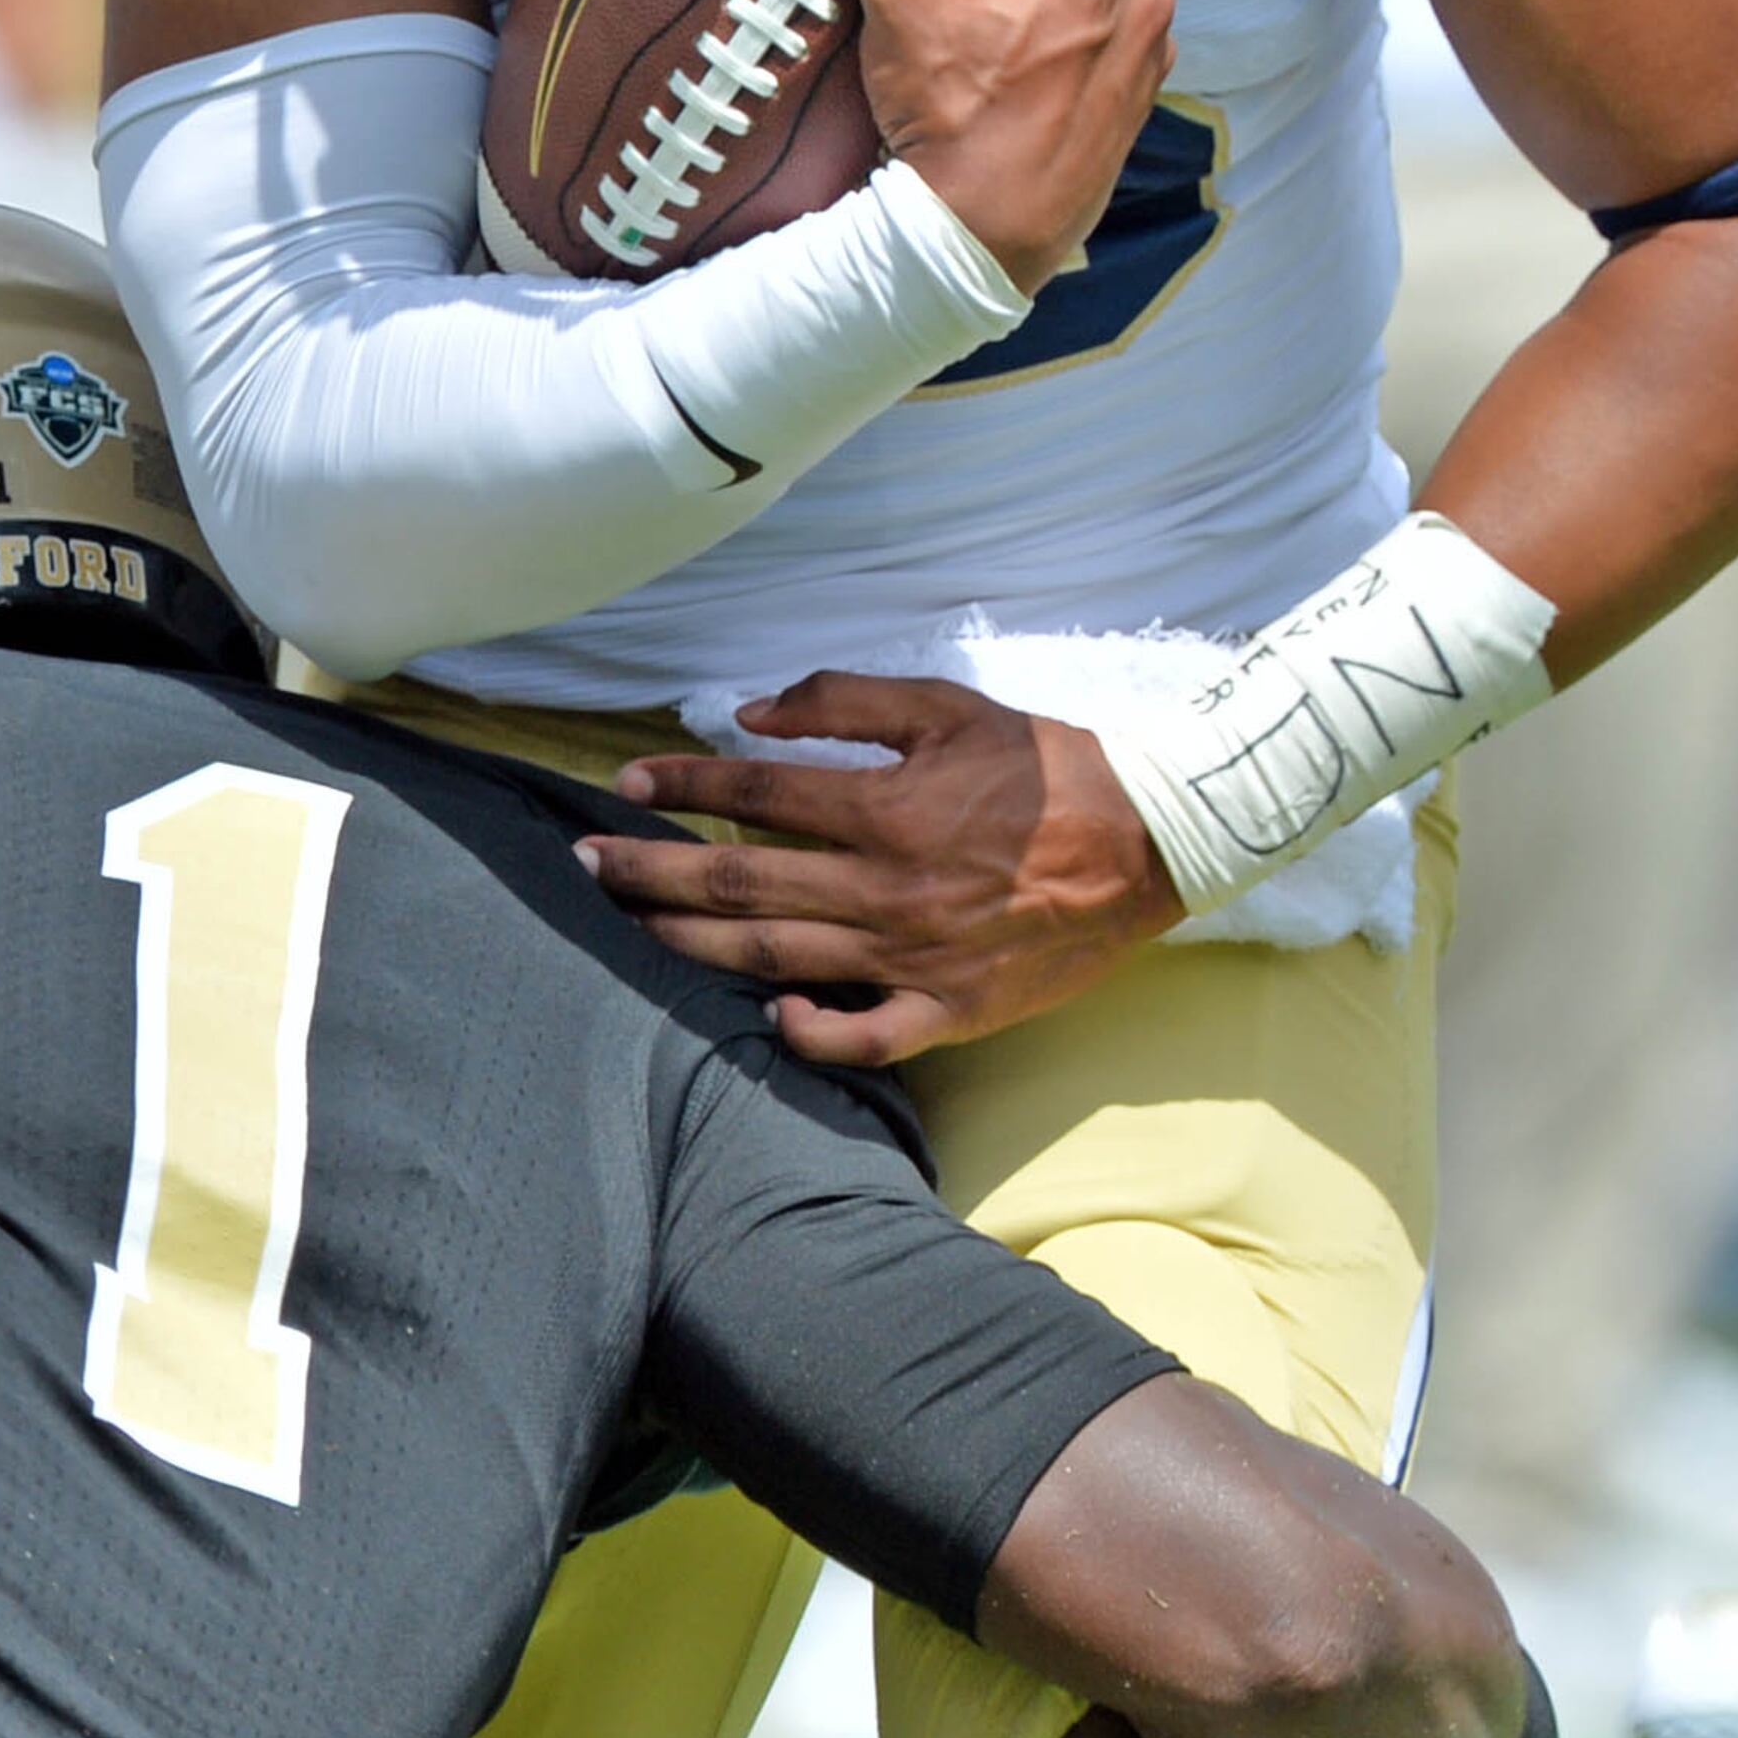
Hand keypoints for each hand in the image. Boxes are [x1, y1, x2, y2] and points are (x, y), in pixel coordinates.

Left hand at [578, 671, 1183, 1061]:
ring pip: (778, 958)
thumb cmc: (1047, 768)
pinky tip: (766, 1015)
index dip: (681, 789)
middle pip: (740, 885)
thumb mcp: (948, 707)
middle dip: (650, 874)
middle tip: (585, 867)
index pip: (754, 799)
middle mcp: (888, 889)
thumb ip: (845, 701)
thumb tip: (750, 713)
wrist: (1151, 842)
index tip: (627, 785)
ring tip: (632, 929)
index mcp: (886, 809)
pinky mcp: (951, 1010)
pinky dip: (812, 1032)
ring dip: (692, 946)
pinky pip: (866, 1036)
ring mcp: (915, 958)